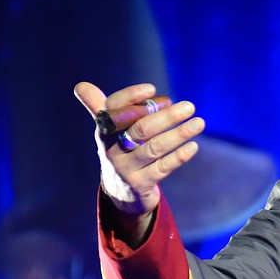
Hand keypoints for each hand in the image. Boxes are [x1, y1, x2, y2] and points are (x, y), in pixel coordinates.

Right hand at [73, 81, 205, 232]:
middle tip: (189, 106)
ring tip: (199, 123)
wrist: (120, 192)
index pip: (114, 109)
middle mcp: (112, 150)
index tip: (153, 89)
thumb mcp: (108, 131)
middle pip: (141, 129)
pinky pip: (163, 167)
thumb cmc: (119, 150)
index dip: (132, 97)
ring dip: (179, 134)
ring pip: (155, 148)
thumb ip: (100, 107)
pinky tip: (193, 145)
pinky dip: (179, 156)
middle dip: (167, 116)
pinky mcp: (141, 184)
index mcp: (104, 131)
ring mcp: (126, 168)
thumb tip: (80, 86)